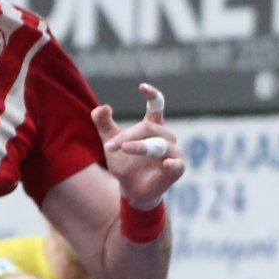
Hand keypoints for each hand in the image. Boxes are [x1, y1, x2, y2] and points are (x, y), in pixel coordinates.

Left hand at [92, 83, 183, 210]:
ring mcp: (173, 153)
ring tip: (124, 149)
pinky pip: (177, 164)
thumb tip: (101, 107)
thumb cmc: (125, 165)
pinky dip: (172, 164)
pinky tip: (166, 164)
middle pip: (148, 128)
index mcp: (152, 127)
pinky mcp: (176, 169)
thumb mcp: (111, 143)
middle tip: (109, 146)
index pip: (157, 106)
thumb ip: (103, 124)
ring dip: (140, 147)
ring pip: (159, 144)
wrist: (131, 191)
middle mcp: (165, 137)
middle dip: (128, 136)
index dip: (152, 95)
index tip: (142, 87)